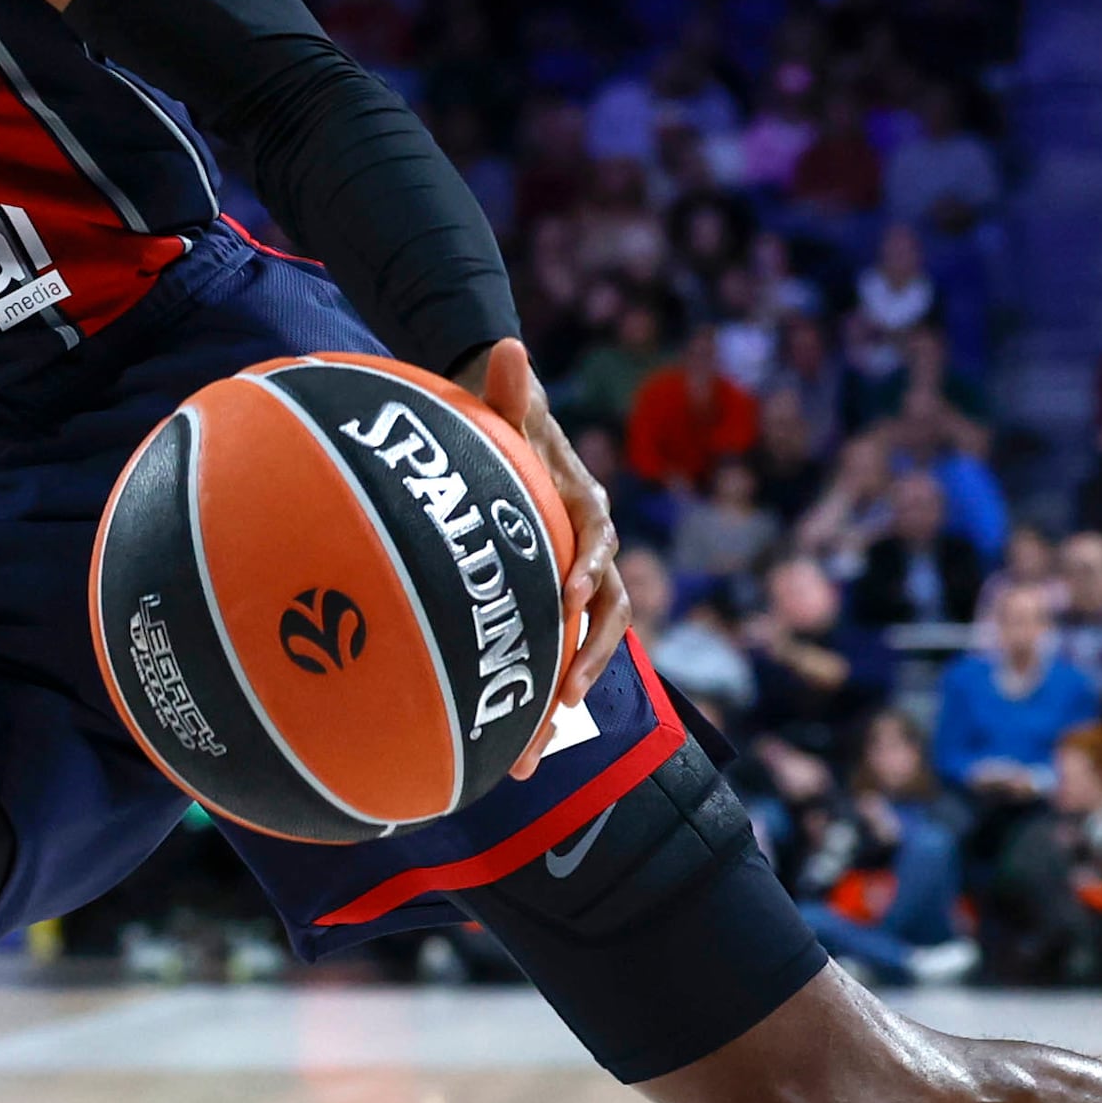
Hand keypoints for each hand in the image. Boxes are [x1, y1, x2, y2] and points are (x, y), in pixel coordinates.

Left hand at [469, 336, 627, 763]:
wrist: (500, 443)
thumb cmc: (503, 426)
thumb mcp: (506, 404)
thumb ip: (509, 387)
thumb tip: (508, 347)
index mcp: (584, 511)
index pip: (597, 546)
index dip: (587, 574)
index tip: (568, 597)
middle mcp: (589, 554)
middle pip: (601, 614)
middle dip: (586, 658)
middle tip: (564, 696)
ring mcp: (571, 588)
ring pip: (580, 649)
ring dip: (560, 695)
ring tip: (531, 749)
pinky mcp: (547, 613)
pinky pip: (550, 662)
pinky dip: (533, 704)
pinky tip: (505, 756)